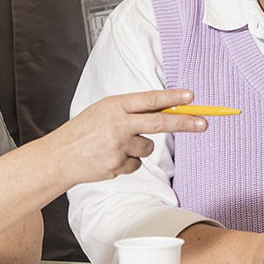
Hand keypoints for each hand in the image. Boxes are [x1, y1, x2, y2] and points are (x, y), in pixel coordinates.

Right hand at [44, 88, 207, 187]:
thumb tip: (164, 111)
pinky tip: (111, 159)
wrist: (59, 157)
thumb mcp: (104, 111)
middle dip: (185, 122)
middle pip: (159, 122)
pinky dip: (129, 162)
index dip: (172, 98)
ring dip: (139, 148)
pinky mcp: (117, 165)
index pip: (149, 99)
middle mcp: (118, 124)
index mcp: (114, 106)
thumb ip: (130, 111)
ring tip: (116, 146)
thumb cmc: (83, 132)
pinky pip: (137, 164)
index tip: (191, 97)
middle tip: (204, 123)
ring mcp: (118, 146)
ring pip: (148, 147)